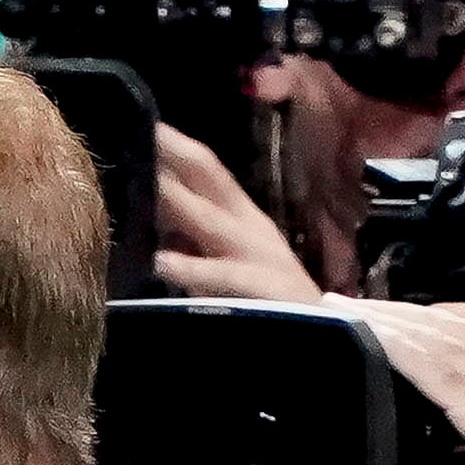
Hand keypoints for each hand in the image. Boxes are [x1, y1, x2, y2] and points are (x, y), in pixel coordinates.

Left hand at [152, 127, 325, 303]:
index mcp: (239, 218)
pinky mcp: (268, 290)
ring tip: (147, 189)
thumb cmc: (261, 302)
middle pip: (213, 182)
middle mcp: (249, 228)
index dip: (177, 148)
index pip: (207, 173)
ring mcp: (260, 257)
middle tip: (142, 135)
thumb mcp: (222, 263)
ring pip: (215, 224)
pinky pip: (227, 276)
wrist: (323, 339)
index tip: (143, 124)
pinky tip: (164, 263)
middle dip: (179, 157)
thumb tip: (147, 217)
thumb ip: (190, 240)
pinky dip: (195, 269)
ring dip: (181, 204)